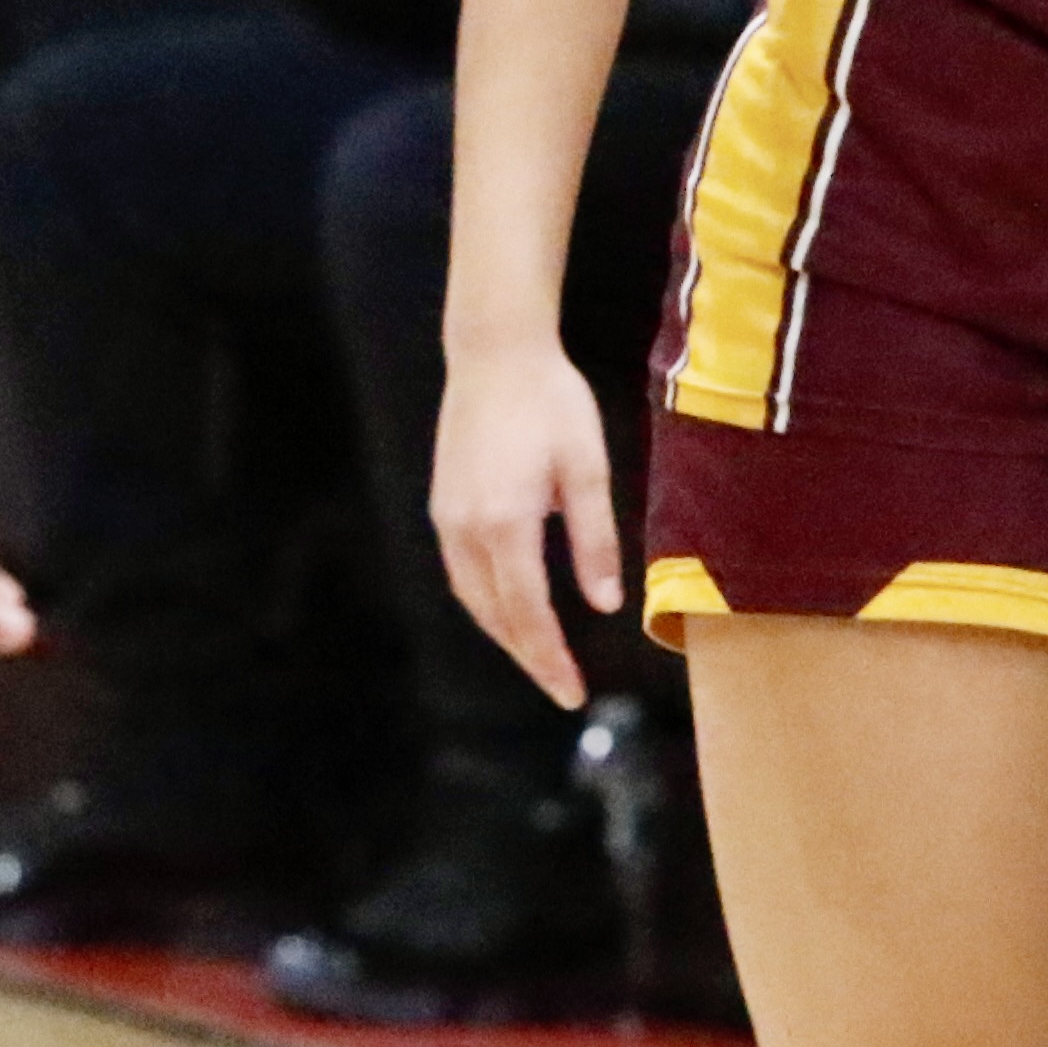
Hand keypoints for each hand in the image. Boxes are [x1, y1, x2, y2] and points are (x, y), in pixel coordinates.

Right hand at [432, 342, 620, 712]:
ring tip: (542, 658)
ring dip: (506, 634)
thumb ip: (595, 541)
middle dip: (529, 657)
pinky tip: (512, 610)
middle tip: (563, 689)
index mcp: (505, 523)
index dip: (549, 659)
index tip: (573, 694)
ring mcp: (447, 518)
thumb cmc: (551, 402)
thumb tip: (604, 604)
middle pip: (495, 616)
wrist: (495, 352)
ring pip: (473, 599)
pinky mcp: (443, 506)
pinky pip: (462, 573)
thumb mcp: (587, 469)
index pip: (528, 613)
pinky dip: (488, 603)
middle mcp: (466, 528)